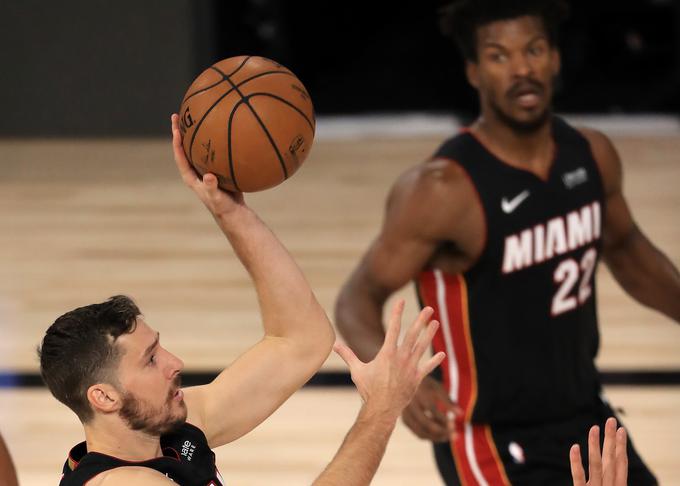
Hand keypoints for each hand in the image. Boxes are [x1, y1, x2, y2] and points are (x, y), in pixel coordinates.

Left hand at [171, 113, 244, 217]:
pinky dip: (213, 141)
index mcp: (190, 177)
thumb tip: (209, 175)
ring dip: (195, 134)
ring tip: (195, 117)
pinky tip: (219, 130)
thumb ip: (211, 187)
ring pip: (197, 148)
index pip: (179, 156)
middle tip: (177, 115)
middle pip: (184, 148)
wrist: (234, 212)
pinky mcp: (216, 169)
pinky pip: (212, 151)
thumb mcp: (216, 198)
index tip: (176, 128)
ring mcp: (205, 169)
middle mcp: (195, 171)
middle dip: (180, 132)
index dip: (176, 142)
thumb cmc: (222, 207)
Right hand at [333, 300, 445, 420]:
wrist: (381, 409)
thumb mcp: (357, 370)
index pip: (393, 328)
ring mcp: (410, 368)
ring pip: (422, 347)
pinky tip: (442, 354)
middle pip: (412, 335)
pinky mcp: (416, 378)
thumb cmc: (368, 390)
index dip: (397, 313)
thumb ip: (348, 355)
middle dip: (421, 320)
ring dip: (429, 334)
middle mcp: (401, 357)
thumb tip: (334, 345)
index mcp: (387, 353)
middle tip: (429, 309)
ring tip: (436, 323)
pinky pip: (427, 368)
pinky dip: (434, 361)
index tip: (401, 301)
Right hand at [401, 375, 460, 442]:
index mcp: (417, 393)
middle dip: (441, 431)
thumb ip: (448, 401)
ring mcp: (405, 413)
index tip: (454, 424)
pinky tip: (441, 435)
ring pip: (420, 431)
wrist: (406, 383)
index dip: (443, 418)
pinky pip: (418, 433)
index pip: (431, 409)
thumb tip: (461, 414)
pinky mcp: (405, 420)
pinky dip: (430, 436)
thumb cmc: (426, 385)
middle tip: (455, 435)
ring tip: (449, 437)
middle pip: (425, 423)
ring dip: (436, 437)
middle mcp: (409, 404)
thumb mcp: (437, 388)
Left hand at [570, 417, 627, 485]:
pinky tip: (575, 447)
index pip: (620, 464)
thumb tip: (612, 468)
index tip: (621, 430)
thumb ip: (612, 482)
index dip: (621, 446)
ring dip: (595, 445)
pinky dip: (576, 462)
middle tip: (611, 420)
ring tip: (594, 428)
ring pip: (595, 464)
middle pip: (610, 460)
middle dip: (611, 439)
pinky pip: (578, 476)